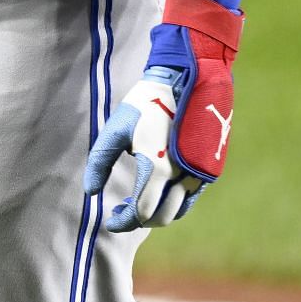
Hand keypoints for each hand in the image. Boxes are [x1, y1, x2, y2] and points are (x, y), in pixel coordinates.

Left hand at [85, 0, 241, 232]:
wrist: (187, 79)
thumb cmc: (146, 103)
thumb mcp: (116, 130)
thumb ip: (100, 162)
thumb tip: (90, 192)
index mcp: (156, 167)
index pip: (141, 212)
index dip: (123, 221)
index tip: (108, 221)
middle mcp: (182, 176)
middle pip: (161, 216)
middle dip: (138, 220)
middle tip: (119, 211)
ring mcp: (200, 173)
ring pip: (179, 209)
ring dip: (157, 212)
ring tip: (135, 202)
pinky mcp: (210, 167)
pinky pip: (190, 196)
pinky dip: (172, 201)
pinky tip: (156, 188)